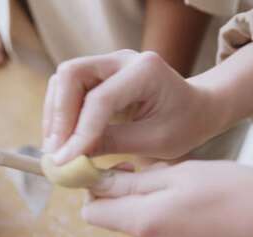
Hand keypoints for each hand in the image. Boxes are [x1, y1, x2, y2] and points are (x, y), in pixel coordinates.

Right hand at [41, 45, 252, 164]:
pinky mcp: (99, 74)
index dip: (79, 131)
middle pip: (71, 74)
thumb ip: (112, 144)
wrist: (197, 109)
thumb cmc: (184, 125)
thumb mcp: (155, 142)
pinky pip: (69, 88)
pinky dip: (61, 113)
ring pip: (63, 80)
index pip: (100, 99)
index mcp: (145, 71)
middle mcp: (122, 58)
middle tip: (55, 151)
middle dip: (58, 115)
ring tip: (56, 148)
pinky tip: (63, 139)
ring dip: (55, 114)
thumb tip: (69, 157)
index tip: (65, 161)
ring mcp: (108, 63)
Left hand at [83, 161, 252, 236]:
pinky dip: (167, 214)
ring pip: (141, 222)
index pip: (92, 211)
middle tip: (153, 169)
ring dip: (149, 200)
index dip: (94, 188)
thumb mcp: (179, 174)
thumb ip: (134, 181)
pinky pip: (163, 232)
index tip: (112, 166)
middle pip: (116, 217)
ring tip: (182, 182)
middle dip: (124, 191)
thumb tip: (98, 180)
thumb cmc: (235, 193)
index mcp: (143, 222)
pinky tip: (196, 201)